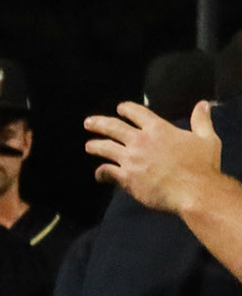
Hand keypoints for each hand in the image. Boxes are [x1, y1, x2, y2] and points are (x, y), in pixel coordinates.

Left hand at [85, 99, 228, 214]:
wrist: (194, 191)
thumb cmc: (202, 165)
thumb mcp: (206, 139)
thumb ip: (201, 121)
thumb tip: (203, 105)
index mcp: (158, 129)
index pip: (137, 112)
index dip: (126, 109)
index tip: (120, 108)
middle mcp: (140, 140)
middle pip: (113, 127)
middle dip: (99, 123)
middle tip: (88, 122)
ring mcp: (130, 158)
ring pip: (105, 148)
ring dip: (95, 146)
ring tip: (89, 146)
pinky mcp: (126, 177)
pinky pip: (107, 171)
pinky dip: (101, 173)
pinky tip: (99, 175)